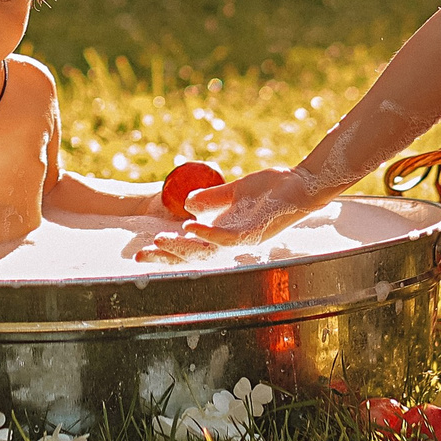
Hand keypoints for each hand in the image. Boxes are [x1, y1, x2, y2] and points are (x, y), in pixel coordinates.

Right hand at [143, 167, 326, 257]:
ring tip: (158, 242)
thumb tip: (187, 206)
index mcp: (226, 233)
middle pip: (194, 255)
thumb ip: (212, 199)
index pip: (192, 247)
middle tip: (140, 256)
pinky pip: (227, 238)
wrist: (301, 183)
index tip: (142, 247)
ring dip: (182, 248)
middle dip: (167, 257)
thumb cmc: (272, 187)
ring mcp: (244, 239)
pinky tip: (189, 228)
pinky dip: (207, 234)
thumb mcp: (235, 191)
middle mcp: (233, 241)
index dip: (167, 249)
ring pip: (207, 250)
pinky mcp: (255, 231)